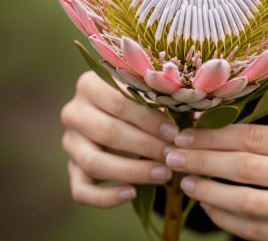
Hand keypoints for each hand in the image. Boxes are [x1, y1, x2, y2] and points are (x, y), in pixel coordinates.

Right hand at [61, 71, 178, 207]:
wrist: (120, 119)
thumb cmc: (140, 104)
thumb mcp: (145, 96)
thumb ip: (158, 102)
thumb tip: (182, 123)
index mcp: (89, 84)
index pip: (119, 101)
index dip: (148, 119)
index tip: (174, 133)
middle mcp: (74, 112)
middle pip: (108, 131)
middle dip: (145, 145)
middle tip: (172, 154)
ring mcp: (70, 142)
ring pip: (94, 162)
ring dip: (133, 171)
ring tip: (163, 174)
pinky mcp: (71, 169)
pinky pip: (81, 190)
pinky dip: (106, 197)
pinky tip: (132, 194)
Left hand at [166, 124, 267, 240]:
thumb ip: (265, 137)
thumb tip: (211, 133)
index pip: (253, 137)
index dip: (213, 137)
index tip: (185, 134)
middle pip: (246, 169)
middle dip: (202, 161)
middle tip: (173, 156)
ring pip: (248, 204)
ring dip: (208, 192)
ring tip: (184, 181)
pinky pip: (256, 232)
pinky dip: (226, 219)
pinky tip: (207, 205)